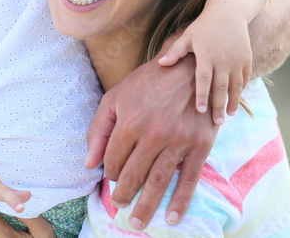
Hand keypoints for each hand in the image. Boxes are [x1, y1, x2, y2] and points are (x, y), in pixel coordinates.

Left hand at [86, 53, 217, 227]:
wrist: (190, 67)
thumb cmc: (149, 82)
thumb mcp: (116, 97)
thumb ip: (99, 130)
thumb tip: (90, 165)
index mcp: (130, 122)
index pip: (114, 161)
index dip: (111, 172)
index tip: (113, 177)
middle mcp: (153, 134)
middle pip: (134, 176)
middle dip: (124, 196)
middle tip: (121, 208)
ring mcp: (179, 141)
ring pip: (158, 183)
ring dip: (147, 207)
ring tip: (138, 222)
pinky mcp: (200, 144)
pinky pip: (189, 179)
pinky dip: (181, 201)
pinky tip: (173, 217)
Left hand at [160, 0, 263, 121]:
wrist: (228, 12)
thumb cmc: (203, 26)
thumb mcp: (187, 36)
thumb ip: (175, 51)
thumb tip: (160, 64)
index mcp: (206, 55)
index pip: (203, 80)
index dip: (202, 96)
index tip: (200, 111)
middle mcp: (223, 59)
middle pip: (221, 87)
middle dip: (219, 106)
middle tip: (218, 123)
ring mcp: (237, 59)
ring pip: (236, 85)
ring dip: (232, 101)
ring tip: (228, 116)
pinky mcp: (247, 58)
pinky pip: (245, 77)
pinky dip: (241, 90)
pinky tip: (236, 101)